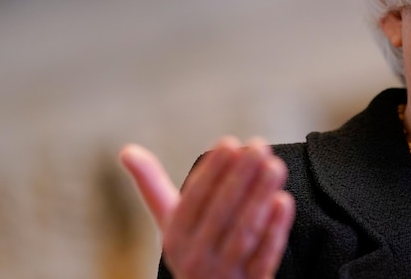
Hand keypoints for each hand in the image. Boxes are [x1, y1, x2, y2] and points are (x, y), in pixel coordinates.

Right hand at [119, 137, 295, 278]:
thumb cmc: (192, 248)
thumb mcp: (170, 223)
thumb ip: (152, 186)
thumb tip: (126, 150)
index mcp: (175, 238)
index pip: (192, 201)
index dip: (211, 171)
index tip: (230, 143)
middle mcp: (196, 258)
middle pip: (221, 213)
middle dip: (241, 177)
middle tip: (259, 146)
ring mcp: (225, 275)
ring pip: (244, 233)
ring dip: (260, 197)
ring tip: (275, 166)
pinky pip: (264, 258)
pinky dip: (275, 230)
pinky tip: (284, 201)